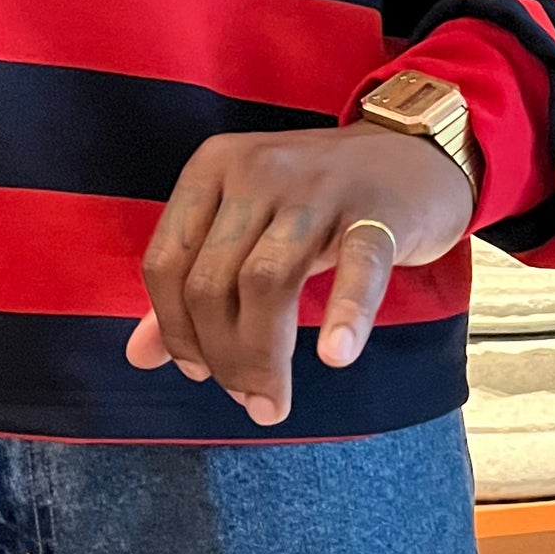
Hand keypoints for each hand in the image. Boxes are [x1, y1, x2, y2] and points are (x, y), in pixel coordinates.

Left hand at [127, 126, 475, 425]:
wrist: (415, 153)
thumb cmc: (322, 199)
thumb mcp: (249, 227)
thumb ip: (192, 284)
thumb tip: (139, 356)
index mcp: (213, 168)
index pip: (166, 263)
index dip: (175, 331)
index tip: (200, 373)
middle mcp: (257, 169)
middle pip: (213, 281)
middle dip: (223, 356)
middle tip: (248, 398)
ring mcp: (318, 185)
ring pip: (268, 280)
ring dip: (264, 355)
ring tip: (272, 401)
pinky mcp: (377, 207)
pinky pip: (357, 266)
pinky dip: (344, 315)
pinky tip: (336, 356)